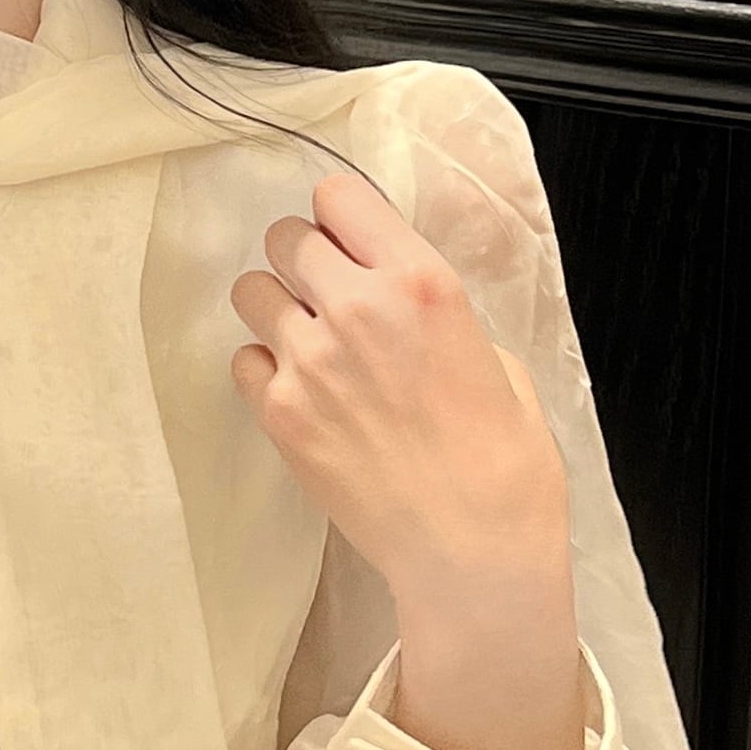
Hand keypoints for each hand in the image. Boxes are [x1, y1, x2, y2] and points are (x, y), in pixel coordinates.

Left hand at [230, 170, 587, 749]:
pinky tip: (303, 396)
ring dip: (278, 308)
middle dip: (305, 260)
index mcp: (423, 284)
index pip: (340, 196)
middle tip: (328, 295)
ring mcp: (309, 361)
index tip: (351, 241)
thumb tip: (399, 304)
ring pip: (252, 291)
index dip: (342, 216)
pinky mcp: (279, 414)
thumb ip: (436, 316)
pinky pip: (244, 360)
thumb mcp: (496, 361)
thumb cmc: (506, 464)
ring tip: (310, 344)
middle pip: (287, 238)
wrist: (473, 553)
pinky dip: (266, 370)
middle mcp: (358, 308)